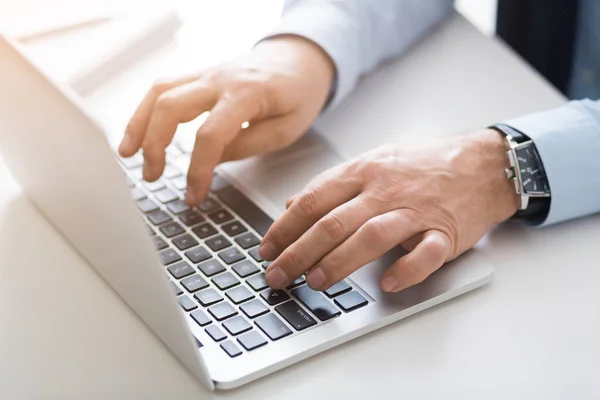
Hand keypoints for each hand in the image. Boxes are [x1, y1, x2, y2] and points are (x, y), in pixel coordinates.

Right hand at [118, 35, 334, 204]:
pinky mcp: (200, 75)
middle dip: (155, 144)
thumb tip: (211, 160)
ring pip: (159, 91)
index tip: (194, 194)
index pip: (211, 134)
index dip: (198, 169)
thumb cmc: (299, 93)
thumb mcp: (288, 128)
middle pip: (171, 105)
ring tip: (128, 155)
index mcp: (247, 93)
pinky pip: (164, 87)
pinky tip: (138, 132)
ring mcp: (207, 73)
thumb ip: (249, 144)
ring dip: (139, 124)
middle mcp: (220, 79)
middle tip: (152, 177)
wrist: (300, 58)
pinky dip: (145, 110)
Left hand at [260, 129, 519, 292]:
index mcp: (364, 171)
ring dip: (341, 261)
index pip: (314, 200)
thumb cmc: (424, 165)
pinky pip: (426, 252)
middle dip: (299, 252)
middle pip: (334, 222)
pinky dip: (407, 268)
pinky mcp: (445, 232)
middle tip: (278, 275)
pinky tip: (387, 283)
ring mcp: (416, 211)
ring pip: (372, 235)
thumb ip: (333, 184)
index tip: (266, 250)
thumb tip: (293, 206)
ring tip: (315, 281)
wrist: (483, 163)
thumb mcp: (373, 162)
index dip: (285, 227)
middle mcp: (385, 190)